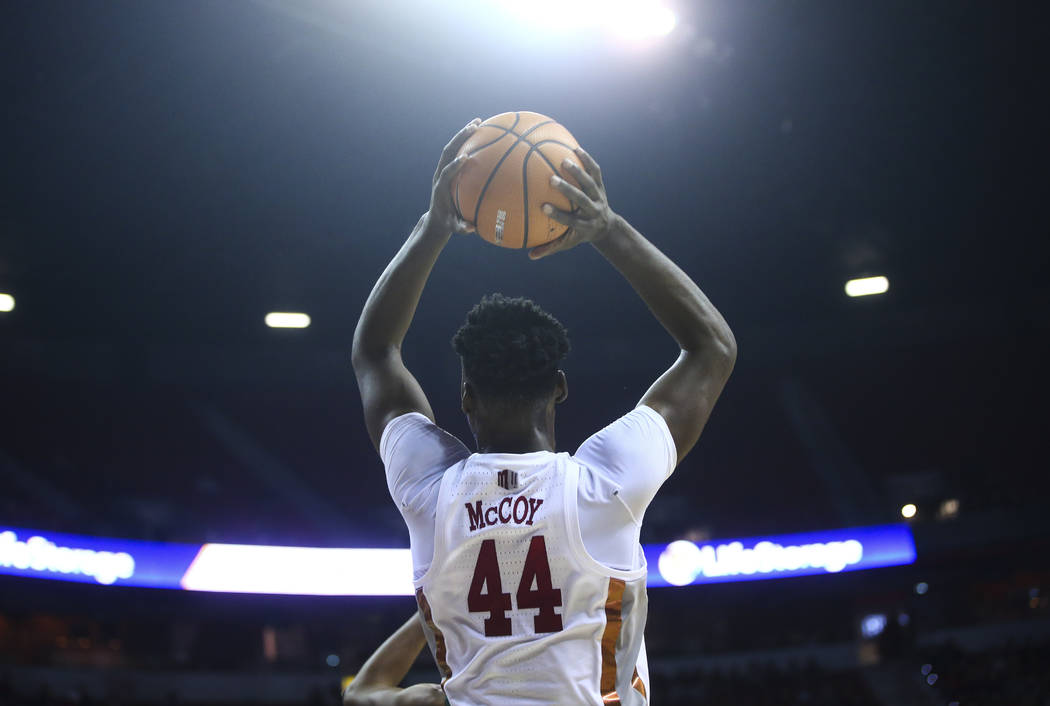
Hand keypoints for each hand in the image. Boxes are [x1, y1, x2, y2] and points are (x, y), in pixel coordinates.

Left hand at [426, 118, 480, 234]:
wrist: (437, 218)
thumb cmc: (448, 222)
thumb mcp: (454, 228)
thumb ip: (461, 227)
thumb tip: (472, 228)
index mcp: (440, 187)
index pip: (446, 172)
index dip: (454, 165)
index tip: (465, 157)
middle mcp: (440, 174)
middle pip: (448, 151)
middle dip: (460, 138)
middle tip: (474, 126)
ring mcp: (444, 168)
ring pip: (452, 147)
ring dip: (464, 134)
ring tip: (478, 121)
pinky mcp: (449, 167)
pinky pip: (459, 150)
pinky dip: (469, 141)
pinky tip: (483, 133)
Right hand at [529, 147, 618, 259]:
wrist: (605, 225)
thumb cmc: (579, 234)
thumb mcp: (568, 243)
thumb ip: (550, 248)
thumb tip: (530, 255)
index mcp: (585, 226)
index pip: (572, 221)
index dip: (559, 215)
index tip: (543, 207)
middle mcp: (594, 211)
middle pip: (582, 200)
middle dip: (568, 190)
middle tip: (552, 180)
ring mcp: (599, 197)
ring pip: (590, 184)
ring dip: (578, 172)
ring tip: (564, 160)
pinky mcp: (601, 186)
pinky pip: (596, 171)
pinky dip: (587, 160)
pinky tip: (575, 148)